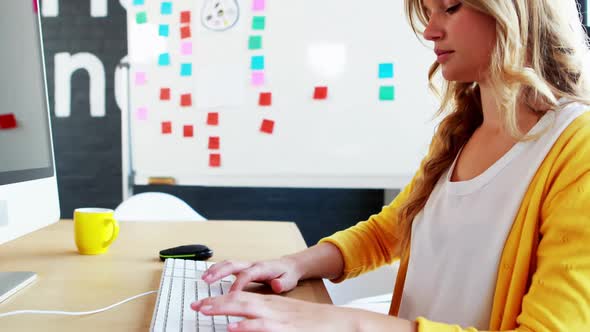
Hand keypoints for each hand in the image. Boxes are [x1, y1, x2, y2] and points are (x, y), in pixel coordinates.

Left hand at [191, 291, 361, 331]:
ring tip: (204, 310)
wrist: (340, 323)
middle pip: (238, 298)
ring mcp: (278, 317)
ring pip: (245, 308)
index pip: (240, 295)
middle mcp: (272, 306)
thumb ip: (266, 318)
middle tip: (195, 305)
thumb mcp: (287, 317)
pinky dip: (245, 326)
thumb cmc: (313, 323)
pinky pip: (261, 326)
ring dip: (223, 308)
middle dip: (214, 302)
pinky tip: (231, 328)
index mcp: (271, 303)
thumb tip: (244, 325)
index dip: (219, 298)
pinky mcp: (285, 329)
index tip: (201, 302)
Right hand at [201, 258, 302, 292]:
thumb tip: (275, 285)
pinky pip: (228, 266)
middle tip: (207, 279)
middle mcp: (252, 264)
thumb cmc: (287, 274)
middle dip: (220, 272)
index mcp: (262, 268)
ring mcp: (247, 264)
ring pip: (229, 263)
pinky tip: (208, 275)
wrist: (289, 265)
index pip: (247, 274)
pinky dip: (217, 269)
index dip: (238, 283)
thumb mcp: (289, 280)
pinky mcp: (244, 267)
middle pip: (234, 265)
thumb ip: (282, 283)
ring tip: (203, 277)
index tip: (230, 294)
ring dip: (215, 269)